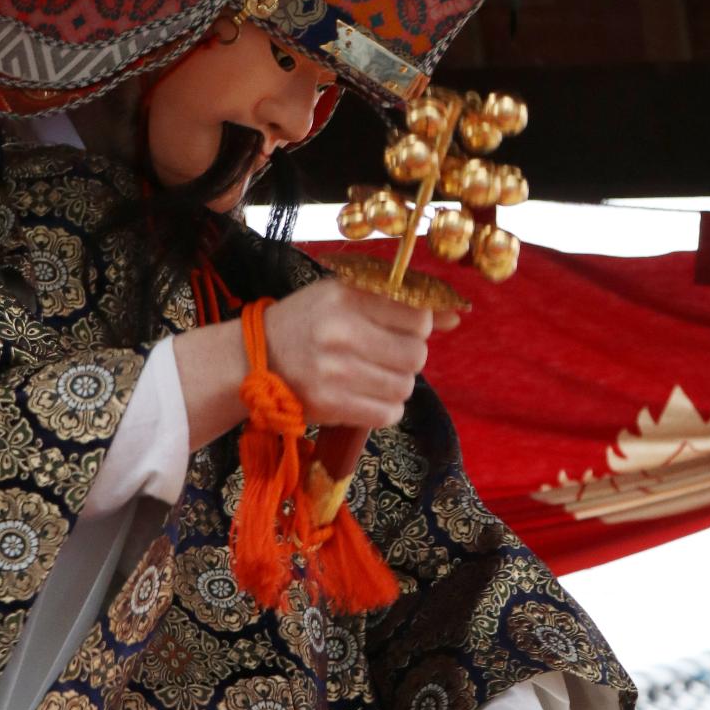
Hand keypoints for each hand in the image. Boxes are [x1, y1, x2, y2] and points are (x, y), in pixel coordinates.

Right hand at [263, 277, 454, 429]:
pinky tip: (364, 396)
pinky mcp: (331, 404)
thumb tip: (456, 317)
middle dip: (407, 357)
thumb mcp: (344, 296)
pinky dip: (384, 408)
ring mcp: (335, 371)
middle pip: (415, 354)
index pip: (417, 315)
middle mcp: (341, 331)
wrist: (253, 359)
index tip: (401, 330)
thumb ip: (398, 303)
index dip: (418, 327)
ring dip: (395, 385)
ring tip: (370, 376)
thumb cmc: (306, 322)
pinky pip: (388, 413)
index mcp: (345, 295)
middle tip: (382, 355)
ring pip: (405, 386)